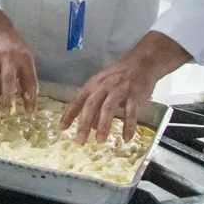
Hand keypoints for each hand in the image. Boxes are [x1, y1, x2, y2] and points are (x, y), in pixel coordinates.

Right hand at [0, 9, 36, 110]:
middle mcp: (8, 57)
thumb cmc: (13, 46)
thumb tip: (28, 97)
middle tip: (8, 112)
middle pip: (8, 79)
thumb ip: (26, 74)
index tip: (29, 111)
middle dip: (8, 97)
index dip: (30, 96)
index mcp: (23, 57)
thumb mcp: (25, 55)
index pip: (29, 79)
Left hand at [60, 31, 191, 142]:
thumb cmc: (119, 76)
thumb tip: (91, 127)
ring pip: (108, 108)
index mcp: (93, 85)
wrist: (142, 63)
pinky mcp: (134, 95)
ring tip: (100, 141)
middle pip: (90, 106)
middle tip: (80, 141)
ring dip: (104, 125)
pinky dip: (128, 126)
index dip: (69, 114)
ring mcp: (119, 91)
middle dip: (84, 124)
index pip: (78, 101)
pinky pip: (131, 112)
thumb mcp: (103, 86)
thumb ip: (96, 105)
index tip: (62, 128)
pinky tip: (126, 138)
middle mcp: (103, 87)